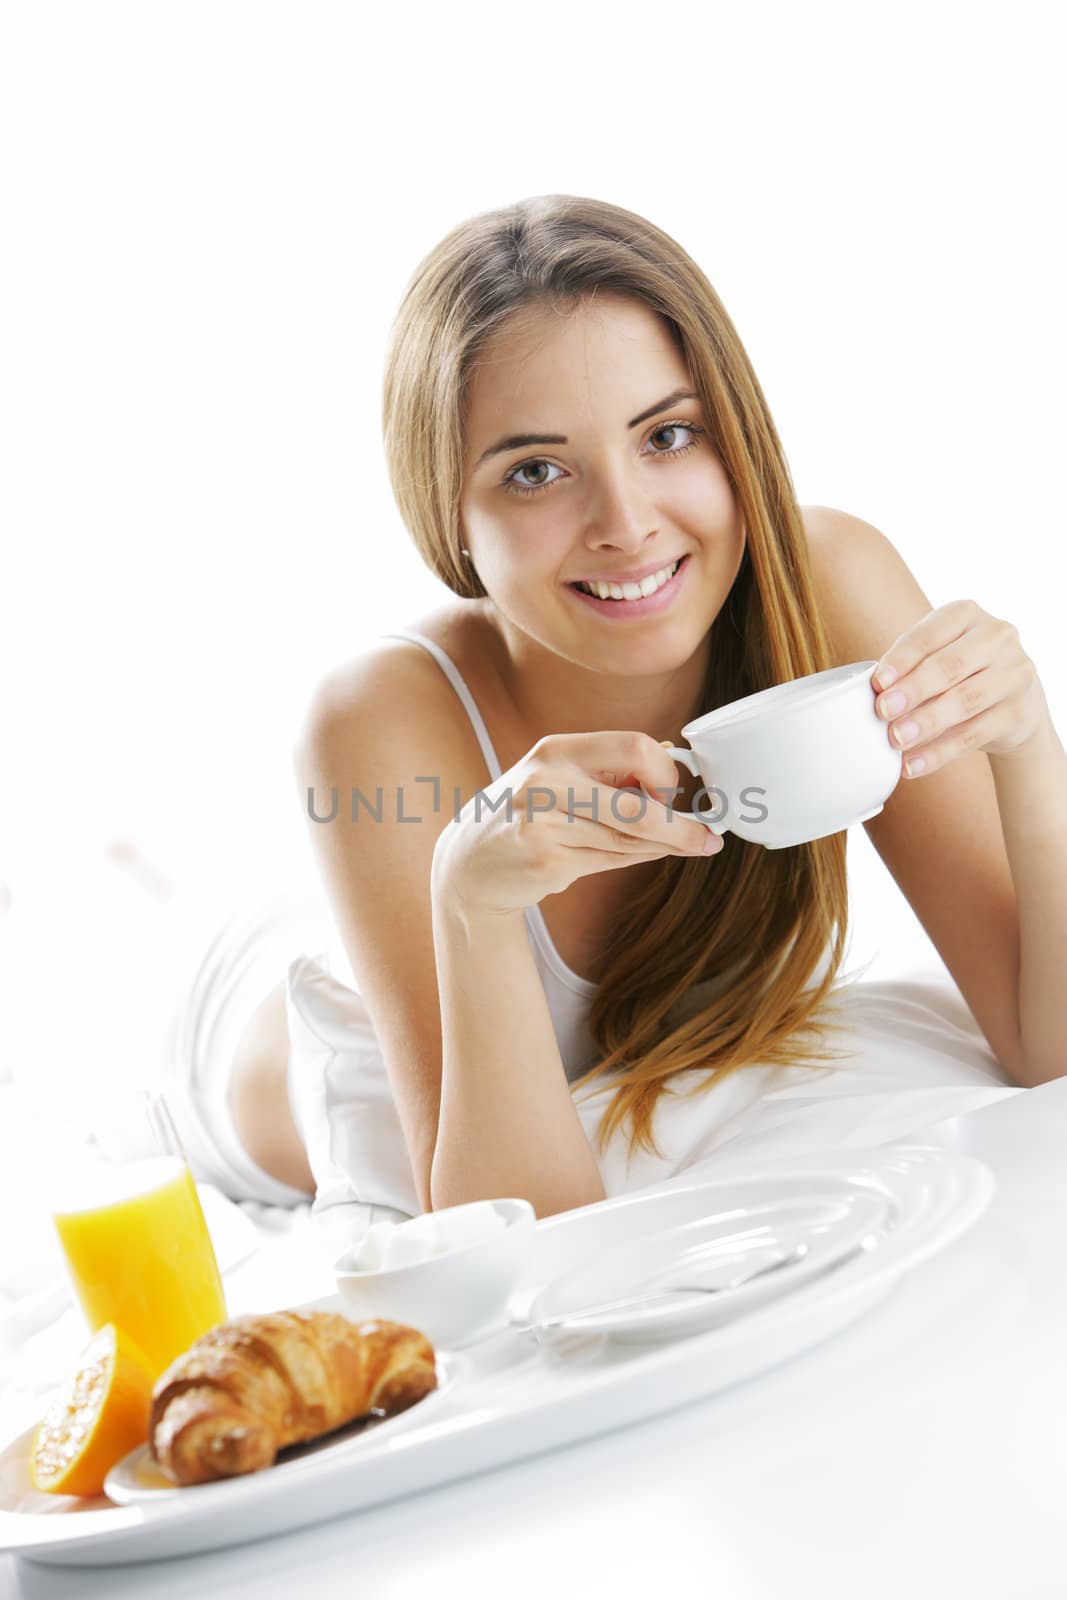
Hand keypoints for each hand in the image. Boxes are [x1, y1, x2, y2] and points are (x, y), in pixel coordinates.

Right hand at [431, 731, 720, 917]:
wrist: (469, 863)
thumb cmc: (529, 814)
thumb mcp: (561, 779)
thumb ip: (611, 775)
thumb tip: (676, 778)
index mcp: (558, 750)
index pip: (636, 747)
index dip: (665, 775)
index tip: (672, 793)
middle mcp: (547, 782)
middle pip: (638, 808)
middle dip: (681, 828)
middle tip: (708, 840)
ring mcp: (544, 824)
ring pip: (628, 841)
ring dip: (661, 847)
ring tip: (675, 846)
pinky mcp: (546, 861)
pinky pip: (610, 862)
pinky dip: (631, 860)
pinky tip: (627, 856)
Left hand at [871, 599, 1049, 776]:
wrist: (1015, 703)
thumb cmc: (960, 674)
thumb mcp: (936, 658)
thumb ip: (908, 669)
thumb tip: (875, 695)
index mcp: (967, 615)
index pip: (930, 634)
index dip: (902, 658)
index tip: (878, 683)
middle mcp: (997, 637)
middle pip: (951, 665)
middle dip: (913, 689)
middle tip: (883, 711)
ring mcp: (1015, 673)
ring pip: (966, 700)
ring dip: (926, 722)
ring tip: (896, 740)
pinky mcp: (1021, 711)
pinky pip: (975, 734)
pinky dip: (940, 752)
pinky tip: (914, 764)